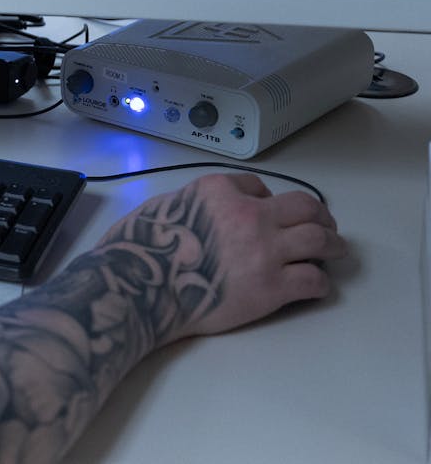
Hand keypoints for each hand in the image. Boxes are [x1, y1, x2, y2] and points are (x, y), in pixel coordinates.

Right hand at [92, 172, 345, 345]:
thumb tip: (208, 214)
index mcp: (218, 190)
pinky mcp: (271, 288)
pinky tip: (314, 286)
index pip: (257, 186)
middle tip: (323, 226)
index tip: (271, 210)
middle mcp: (248, 214)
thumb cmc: (138, 248)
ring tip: (334, 251)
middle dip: (319, 216)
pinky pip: (313, 280)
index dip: (268, 199)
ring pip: (319, 239)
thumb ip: (193, 203)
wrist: (138, 288)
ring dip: (332, 245)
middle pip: (304, 207)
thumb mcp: (161, 206)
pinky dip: (319, 283)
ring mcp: (264, 251)